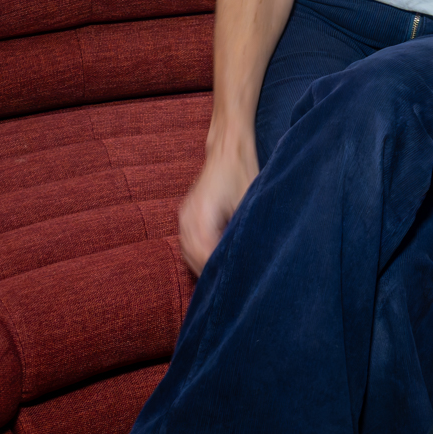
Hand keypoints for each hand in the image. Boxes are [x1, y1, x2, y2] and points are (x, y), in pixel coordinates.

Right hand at [177, 139, 257, 275]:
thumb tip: (248, 257)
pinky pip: (186, 241)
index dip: (216, 271)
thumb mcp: (248, 203)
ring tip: (219, 276)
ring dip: (201, 263)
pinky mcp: (186, 213)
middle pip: (192, 257)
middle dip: (208, 271)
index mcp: (201, 217)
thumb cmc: (242, 172)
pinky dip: (196, 252)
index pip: (204, 256)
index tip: (231, 283)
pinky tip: (210, 259)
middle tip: (227, 286)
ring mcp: (183, 215)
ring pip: (187, 251)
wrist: (227, 147)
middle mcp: (187, 218)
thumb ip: (243, 232)